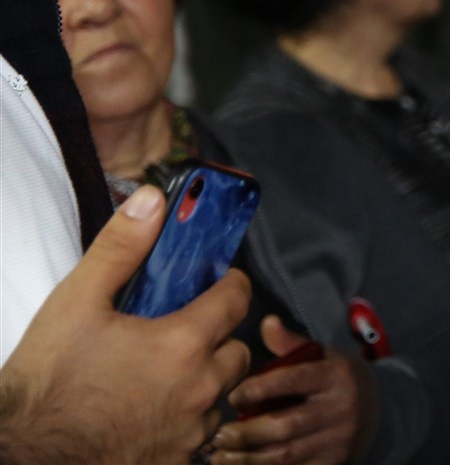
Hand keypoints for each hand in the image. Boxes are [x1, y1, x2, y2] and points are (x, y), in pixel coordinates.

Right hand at [0, 185, 251, 464]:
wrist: (21, 456)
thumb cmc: (45, 384)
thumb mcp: (76, 303)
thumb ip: (121, 248)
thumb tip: (153, 200)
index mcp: (184, 344)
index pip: (238, 298)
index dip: (227, 284)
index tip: (214, 282)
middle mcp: (199, 390)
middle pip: (237, 350)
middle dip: (218, 337)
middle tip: (181, 331)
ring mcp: (190, 431)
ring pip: (221, 395)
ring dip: (204, 381)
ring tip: (163, 374)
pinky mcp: (176, 463)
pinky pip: (200, 434)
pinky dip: (185, 420)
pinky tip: (152, 412)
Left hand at [209, 317, 370, 463]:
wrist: (379, 412)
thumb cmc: (337, 379)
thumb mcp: (322, 357)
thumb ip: (291, 343)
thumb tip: (267, 322)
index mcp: (336, 375)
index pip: (295, 381)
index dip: (260, 389)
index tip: (233, 396)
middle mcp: (340, 408)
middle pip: (286, 425)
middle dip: (248, 432)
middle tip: (219, 433)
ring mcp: (338, 439)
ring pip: (286, 454)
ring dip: (248, 458)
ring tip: (221, 455)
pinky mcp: (332, 462)